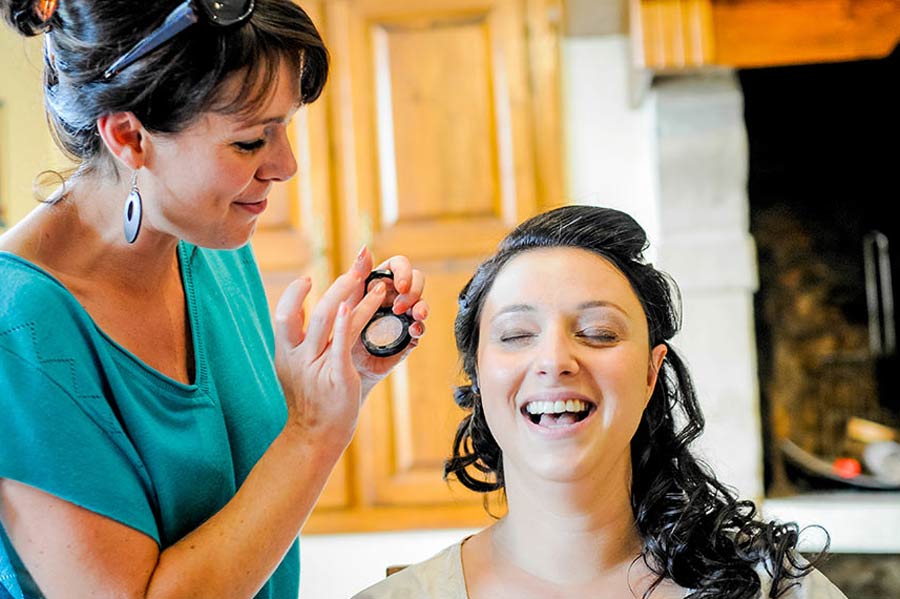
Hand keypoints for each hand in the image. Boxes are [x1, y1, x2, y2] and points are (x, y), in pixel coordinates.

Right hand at [273, 252, 386, 449]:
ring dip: (356, 299)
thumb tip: (313, 318)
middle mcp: (298, 358)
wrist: (314, 437)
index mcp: (286, 354)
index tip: (307, 279)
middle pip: (315, 312)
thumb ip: (300, 345)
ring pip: (331, 322)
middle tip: (357, 270)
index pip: (283, 314)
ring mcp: (316, 367)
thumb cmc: (310, 402)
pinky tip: (353, 306)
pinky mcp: (337, 377)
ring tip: (376, 285)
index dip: (293, 294)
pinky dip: (345, 323)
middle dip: (339, 287)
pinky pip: (339, 344)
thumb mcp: (296, 370)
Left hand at [351, 251, 427, 397]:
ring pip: (422, 303)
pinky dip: (419, 327)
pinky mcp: (406, 337)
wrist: (340, 366)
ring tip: (415, 315)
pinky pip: (420, 328)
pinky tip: (414, 330)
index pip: (399, 265)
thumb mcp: (346, 302)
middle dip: (414, 289)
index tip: (400, 285)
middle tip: (401, 304)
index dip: (403, 271)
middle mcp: (393, 297)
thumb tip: (364, 248)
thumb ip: (357, 277)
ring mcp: (402, 317)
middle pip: (416, 281)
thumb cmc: (339, 331)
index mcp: (378, 283)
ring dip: (422, 307)